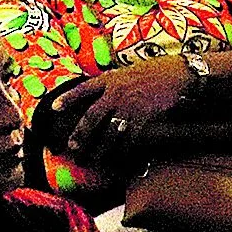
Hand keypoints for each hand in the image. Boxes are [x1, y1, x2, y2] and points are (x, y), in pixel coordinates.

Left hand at [57, 57, 192, 156]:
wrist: (177, 74)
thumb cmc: (154, 71)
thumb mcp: (128, 71)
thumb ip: (113, 84)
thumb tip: (100, 98)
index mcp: (110, 79)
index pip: (83, 90)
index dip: (67, 99)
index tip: (54, 108)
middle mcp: (116, 93)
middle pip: (91, 117)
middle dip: (80, 135)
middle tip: (72, 148)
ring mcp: (129, 107)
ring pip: (107, 133)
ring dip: (98, 149)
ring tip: (91, 160)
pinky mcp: (142, 120)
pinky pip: (128, 140)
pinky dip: (121, 152)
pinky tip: (116, 159)